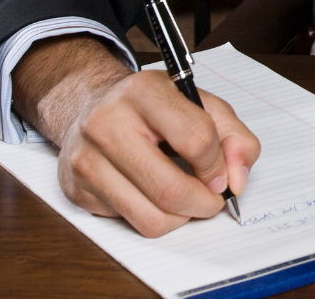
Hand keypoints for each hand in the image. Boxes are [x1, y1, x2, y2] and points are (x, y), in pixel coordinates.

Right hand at [13, 35, 259, 236]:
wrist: (89, 105)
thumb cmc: (151, 104)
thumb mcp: (198, 102)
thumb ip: (233, 135)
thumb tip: (237, 180)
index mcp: (144, 92)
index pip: (195, 138)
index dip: (218, 164)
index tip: (222, 173)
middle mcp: (108, 124)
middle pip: (170, 189)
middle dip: (204, 203)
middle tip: (213, 199)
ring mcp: (87, 160)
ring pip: (149, 218)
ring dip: (181, 217)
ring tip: (187, 199)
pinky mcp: (77, 191)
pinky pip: (128, 223)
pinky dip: (152, 215)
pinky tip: (153, 192)